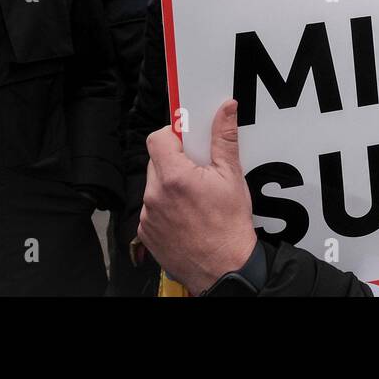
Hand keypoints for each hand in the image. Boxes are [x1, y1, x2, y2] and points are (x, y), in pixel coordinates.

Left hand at [138, 99, 257, 295]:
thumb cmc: (229, 226)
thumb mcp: (232, 176)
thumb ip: (224, 139)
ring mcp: (147, 216)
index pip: (157, 138)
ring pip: (155, 185)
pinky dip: (166, 207)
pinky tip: (187, 215)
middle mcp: (154, 196)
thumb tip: (226, 109)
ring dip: (170, 185)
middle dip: (176, 161)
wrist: (223, 269)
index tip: (188, 140)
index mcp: (175, 177)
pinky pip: (152, 208)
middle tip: (200, 172)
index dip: (173, 134)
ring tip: (195, 198)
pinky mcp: (146, 232)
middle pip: (157, 161)